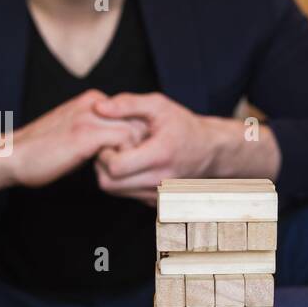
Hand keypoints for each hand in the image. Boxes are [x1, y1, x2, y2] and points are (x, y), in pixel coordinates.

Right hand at [8, 89, 146, 187]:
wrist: (12, 156)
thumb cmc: (43, 152)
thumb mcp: (77, 135)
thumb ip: (99, 133)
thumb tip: (125, 147)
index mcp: (93, 101)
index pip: (134, 114)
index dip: (141, 139)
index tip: (141, 159)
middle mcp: (94, 104)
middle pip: (140, 121)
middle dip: (145, 146)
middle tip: (142, 170)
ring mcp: (90, 117)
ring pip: (137, 131)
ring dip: (138, 155)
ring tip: (131, 174)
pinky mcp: (87, 135)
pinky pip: (125, 143)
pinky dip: (127, 160)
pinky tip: (117, 174)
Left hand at [92, 93, 279, 203]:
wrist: (209, 151)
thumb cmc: (183, 126)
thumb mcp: (159, 106)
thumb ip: (127, 104)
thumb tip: (98, 107)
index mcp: (159, 156)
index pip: (115, 167)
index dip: (106, 152)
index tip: (113, 141)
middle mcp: (159, 181)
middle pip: (109, 183)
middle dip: (103, 164)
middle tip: (112, 148)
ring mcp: (158, 194)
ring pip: (115, 192)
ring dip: (111, 174)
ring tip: (124, 155)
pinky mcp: (157, 201)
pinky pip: (127, 196)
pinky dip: (123, 182)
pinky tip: (133, 166)